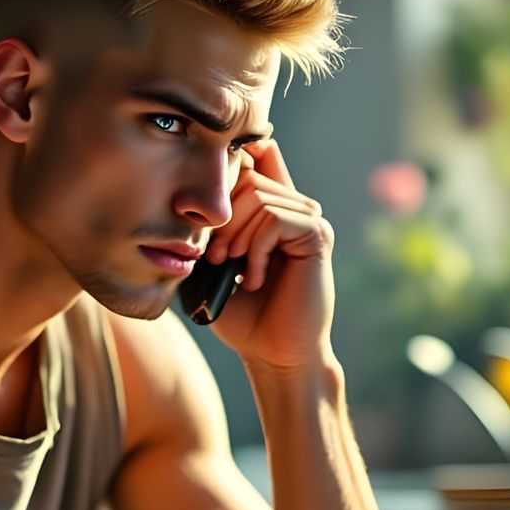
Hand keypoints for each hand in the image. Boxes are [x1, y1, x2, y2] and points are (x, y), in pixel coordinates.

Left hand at [204, 140, 334, 371]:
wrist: (273, 354)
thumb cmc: (242, 316)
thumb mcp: (213, 264)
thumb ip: (209, 226)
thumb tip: (191, 184)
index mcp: (273, 209)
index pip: (256, 155)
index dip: (229, 163)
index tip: (206, 204)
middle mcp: (295, 207)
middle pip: (248, 176)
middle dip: (221, 217)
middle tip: (216, 257)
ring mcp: (309, 220)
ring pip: (259, 198)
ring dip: (236, 236)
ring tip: (233, 269)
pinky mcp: (317, 236)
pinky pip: (275, 219)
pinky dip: (255, 249)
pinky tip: (254, 278)